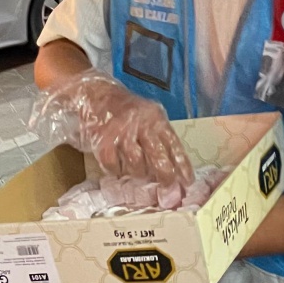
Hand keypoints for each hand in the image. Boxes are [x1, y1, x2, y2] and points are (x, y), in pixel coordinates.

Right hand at [32, 69, 193, 188]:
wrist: (96, 93)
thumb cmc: (127, 110)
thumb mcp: (149, 116)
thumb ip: (160, 137)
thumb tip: (174, 168)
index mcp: (156, 118)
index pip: (174, 145)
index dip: (182, 166)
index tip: (187, 182)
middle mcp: (140, 124)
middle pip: (157, 157)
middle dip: (165, 177)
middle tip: (167, 189)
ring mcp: (120, 132)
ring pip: (136, 165)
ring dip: (139, 173)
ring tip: (139, 172)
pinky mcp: (102, 140)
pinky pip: (113, 166)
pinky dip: (117, 171)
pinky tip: (119, 168)